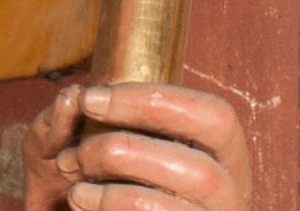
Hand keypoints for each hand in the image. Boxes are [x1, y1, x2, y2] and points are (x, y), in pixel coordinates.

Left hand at [21, 81, 251, 210]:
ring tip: (76, 189)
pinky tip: (83, 204)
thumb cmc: (95, 183)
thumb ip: (70, 123)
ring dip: (115, 194)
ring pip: (176, 208)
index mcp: (219, 154)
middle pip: (200, 171)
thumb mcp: (77, 146)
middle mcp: (228, 196)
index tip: (92, 99)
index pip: (215, 117)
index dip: (154, 101)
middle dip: (127, 153)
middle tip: (78, 154)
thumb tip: (70, 99)